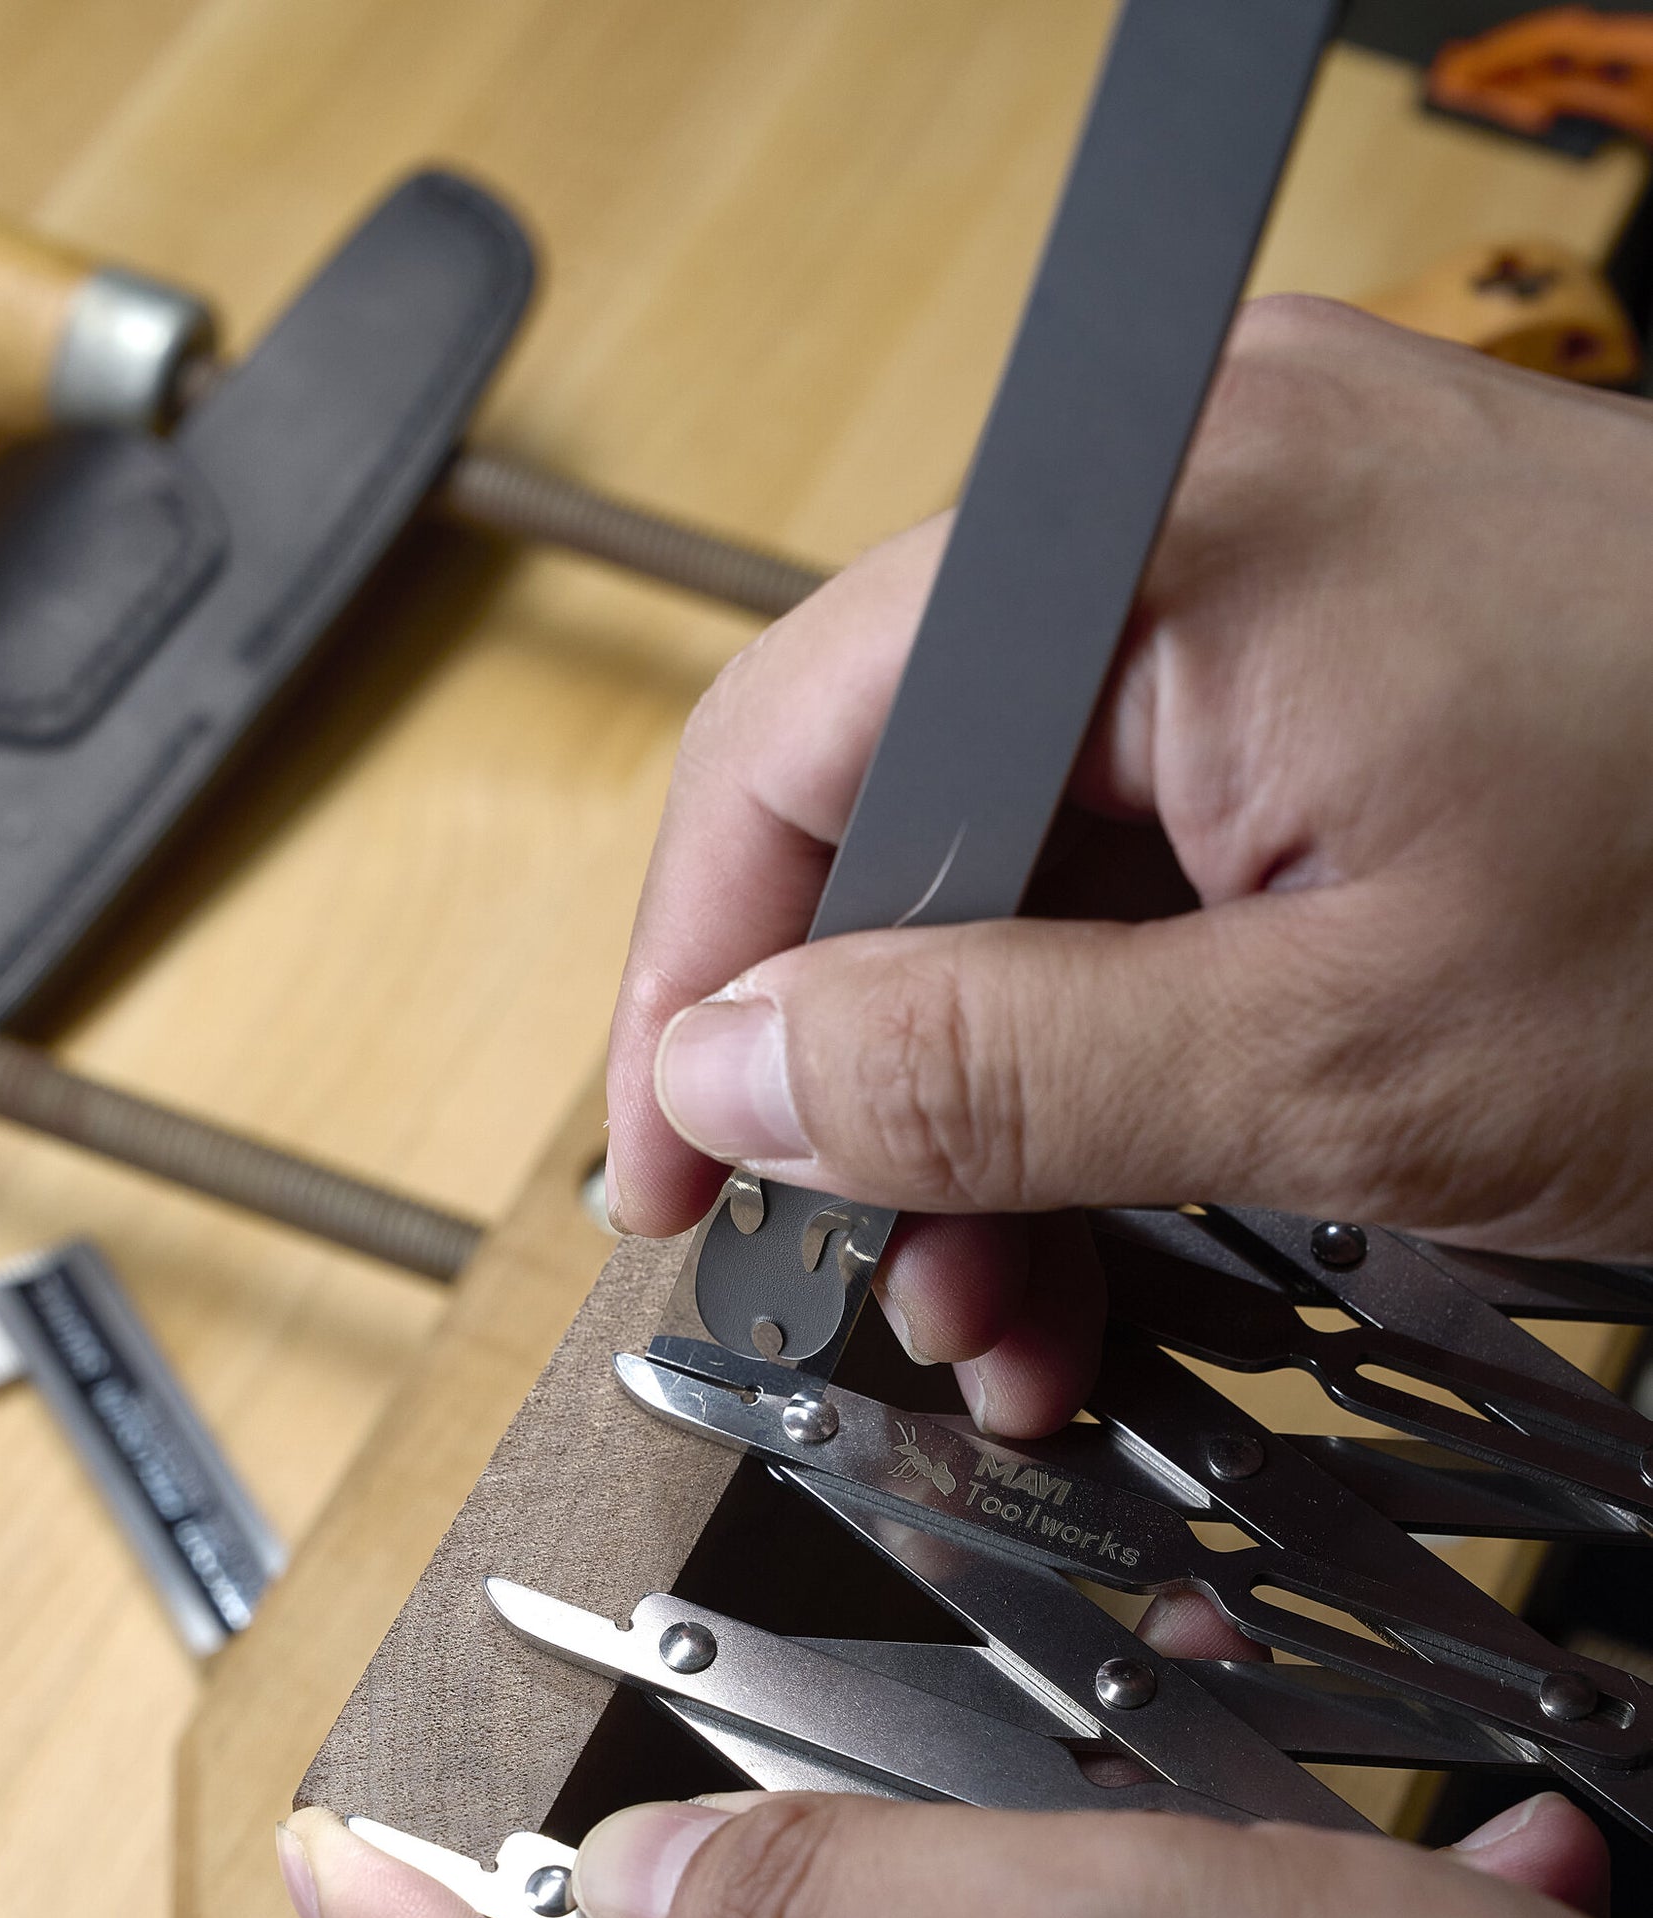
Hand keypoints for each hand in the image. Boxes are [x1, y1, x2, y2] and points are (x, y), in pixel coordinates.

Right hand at [606, 297, 1652, 1433]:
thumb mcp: (1346, 1058)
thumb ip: (995, 1067)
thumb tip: (739, 1075)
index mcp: (1174, 527)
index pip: (797, 744)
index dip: (703, 987)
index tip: (680, 1175)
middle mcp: (1210, 497)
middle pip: (907, 810)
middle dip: (882, 1089)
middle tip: (904, 1282)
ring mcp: (1290, 569)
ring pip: (1027, 859)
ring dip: (1001, 1097)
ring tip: (1033, 1297)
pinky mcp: (1358, 661)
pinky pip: (1155, 851)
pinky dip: (1122, 1034)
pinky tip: (1131, 1188)